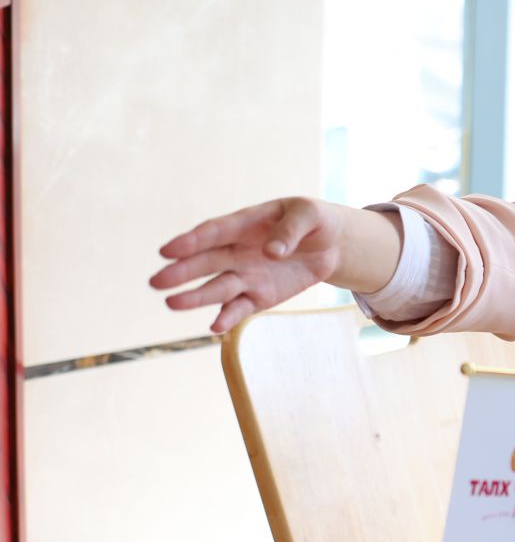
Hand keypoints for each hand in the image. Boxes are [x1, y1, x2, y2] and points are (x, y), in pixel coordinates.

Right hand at [150, 197, 350, 333]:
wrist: (332, 245)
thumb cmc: (315, 221)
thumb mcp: (309, 215)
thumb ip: (290, 230)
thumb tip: (271, 252)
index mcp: (244, 224)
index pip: (213, 233)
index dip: (190, 241)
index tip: (167, 251)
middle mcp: (237, 251)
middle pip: (206, 262)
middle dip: (182, 271)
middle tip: (156, 282)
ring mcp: (246, 275)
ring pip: (217, 287)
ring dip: (196, 297)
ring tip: (172, 304)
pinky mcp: (259, 296)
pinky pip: (240, 308)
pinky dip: (228, 317)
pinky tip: (216, 327)